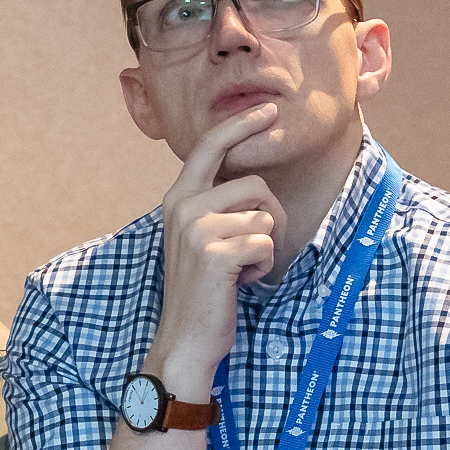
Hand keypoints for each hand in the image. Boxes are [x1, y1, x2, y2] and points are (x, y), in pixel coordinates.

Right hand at [146, 104, 285, 396]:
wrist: (185, 340)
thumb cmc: (204, 291)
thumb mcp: (202, 239)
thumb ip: (217, 206)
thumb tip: (254, 183)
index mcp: (179, 199)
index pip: (211, 147)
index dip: (241, 124)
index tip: (268, 109)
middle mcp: (183, 207)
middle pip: (254, 183)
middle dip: (271, 216)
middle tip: (257, 249)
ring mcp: (196, 229)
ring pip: (264, 216)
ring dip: (265, 247)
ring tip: (241, 270)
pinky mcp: (215, 253)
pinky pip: (265, 243)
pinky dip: (264, 266)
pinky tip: (242, 283)